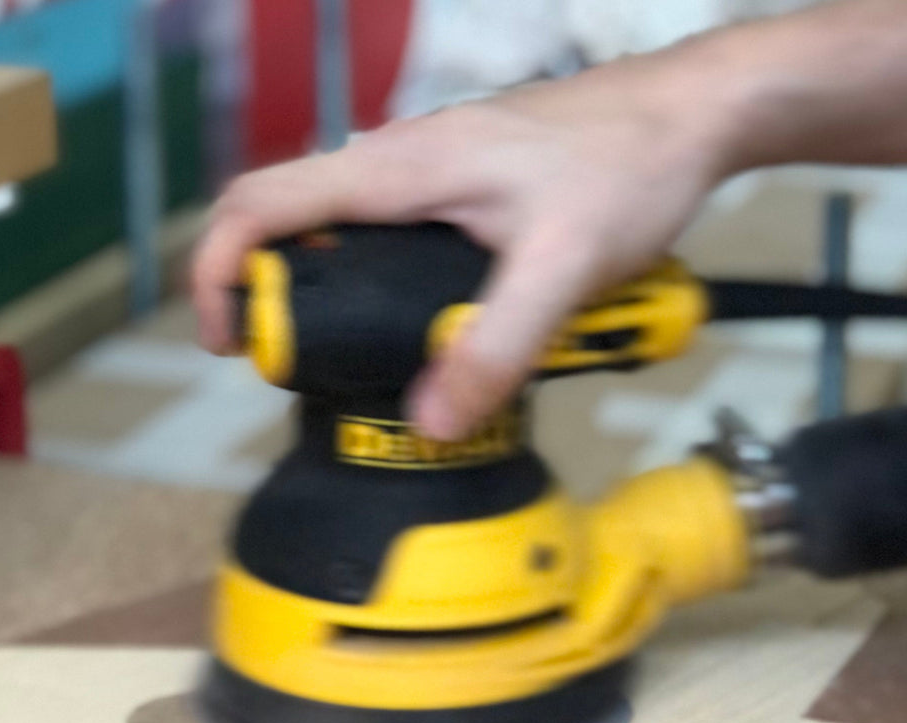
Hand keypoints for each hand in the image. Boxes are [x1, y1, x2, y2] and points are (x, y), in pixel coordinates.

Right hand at [190, 42, 729, 439]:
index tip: (226, 340)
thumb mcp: (561, 270)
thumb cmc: (628, 168)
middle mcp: (400, 160)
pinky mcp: (461, 183)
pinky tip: (427, 321)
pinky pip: (393, 232)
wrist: (689, 116)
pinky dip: (382, 279)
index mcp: (401, 169)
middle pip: (290, 221)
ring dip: (333, 291)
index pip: (263, 203)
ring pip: (343, 229)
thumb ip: (497, 348)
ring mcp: (430, 168)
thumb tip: (430, 423)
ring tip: (363, 357)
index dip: (217, 272)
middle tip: (302, 368)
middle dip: (275, 296)